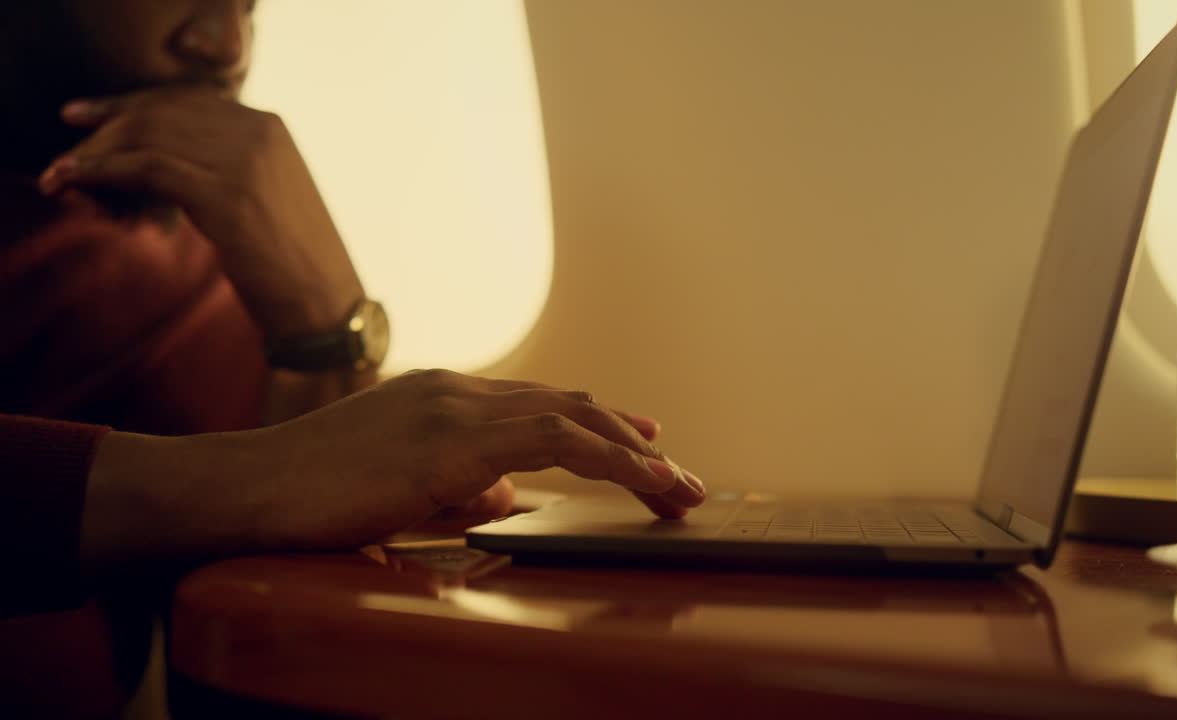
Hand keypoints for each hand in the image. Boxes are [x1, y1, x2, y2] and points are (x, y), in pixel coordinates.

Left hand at [39, 88, 361, 339]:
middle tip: (71, 133)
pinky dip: (105, 171)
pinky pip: (149, 168)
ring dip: (98, 149)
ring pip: (150, 134)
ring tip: (65, 168)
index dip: (137, 102)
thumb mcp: (269, 195)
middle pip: (164, 110)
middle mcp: (260, 133)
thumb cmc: (294, 261)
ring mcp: (246, 162)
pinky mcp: (227, 196)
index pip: (189, 98)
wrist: (325, 304)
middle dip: (110, 120)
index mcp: (272, 127)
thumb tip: (169, 160)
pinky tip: (80, 180)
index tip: (98, 115)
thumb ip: (232, 164)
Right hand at [82, 370, 704, 566]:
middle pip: (568, 406)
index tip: (645, 445)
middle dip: (632, 440)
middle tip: (680, 477)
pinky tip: (644, 478)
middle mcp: (458, 390)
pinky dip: (609, 457)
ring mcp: (455, 407)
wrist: (248, 489)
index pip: (540, 404)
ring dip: (636, 453)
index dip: (599, 423)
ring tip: (680, 488)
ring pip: (572, 417)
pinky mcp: (451, 439)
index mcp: (445, 398)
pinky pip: (553, 440)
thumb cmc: (312, 496)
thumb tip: (507, 501)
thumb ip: (459, 488)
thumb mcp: (400, 488)